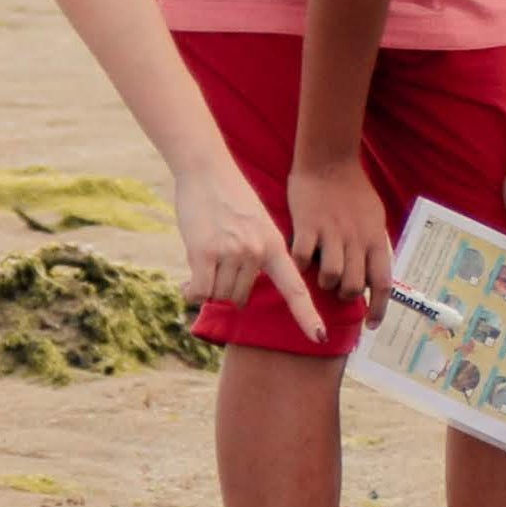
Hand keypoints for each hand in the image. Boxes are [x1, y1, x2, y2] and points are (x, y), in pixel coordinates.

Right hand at [179, 156, 327, 341]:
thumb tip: (237, 300)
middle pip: (239, 298)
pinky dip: (191, 291)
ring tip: (205, 253)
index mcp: (274, 246)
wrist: (206, 168)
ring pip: (218, 295)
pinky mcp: (205, 252)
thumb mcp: (256, 225)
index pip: (295, 288)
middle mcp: (256, 252)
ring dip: (206, 284)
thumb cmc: (229, 199)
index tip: (320, 338)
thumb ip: (256, 258)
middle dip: (225, 287)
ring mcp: (232, 252)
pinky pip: (200, 291)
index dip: (307, 315)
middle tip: (217, 256)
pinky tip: (186, 282)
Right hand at [288, 154, 392, 306]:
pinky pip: (304, 258)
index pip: (383, 283)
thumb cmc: (353, 189)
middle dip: (346, 296)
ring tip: (321, 273)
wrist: (328, 160)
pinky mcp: (307, 226)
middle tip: (339, 289)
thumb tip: (374, 275)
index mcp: (374, 238)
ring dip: (325, 282)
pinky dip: (302, 265)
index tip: (372, 325)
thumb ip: (374, 245)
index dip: (379, 309)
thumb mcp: (375, 217)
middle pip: (355, 287)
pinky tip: (301, 259)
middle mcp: (356, 239)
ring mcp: (331, 233)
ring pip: (331, 277)